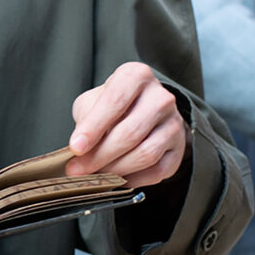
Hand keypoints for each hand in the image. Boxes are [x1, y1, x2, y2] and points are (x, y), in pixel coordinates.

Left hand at [65, 63, 186, 186]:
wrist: (145, 110)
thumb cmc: (115, 104)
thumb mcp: (94, 101)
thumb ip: (86, 119)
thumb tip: (79, 150)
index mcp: (137, 76)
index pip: (115, 101)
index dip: (93, 127)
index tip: (76, 147)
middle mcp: (161, 97)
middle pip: (130, 132)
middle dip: (100, 155)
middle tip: (80, 169)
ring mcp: (174, 123)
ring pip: (145, 154)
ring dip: (116, 169)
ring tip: (97, 174)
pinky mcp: (179, 147)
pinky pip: (157, 171)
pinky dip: (134, 178)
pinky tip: (118, 178)